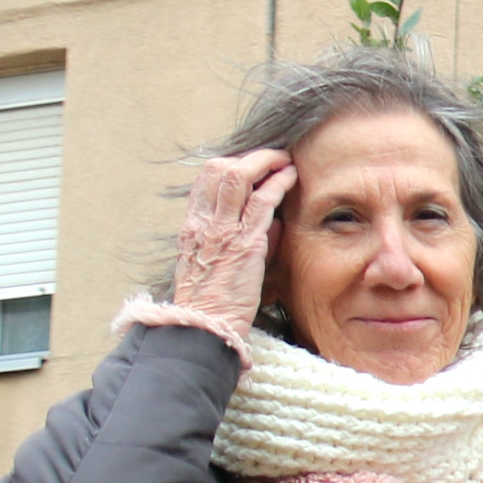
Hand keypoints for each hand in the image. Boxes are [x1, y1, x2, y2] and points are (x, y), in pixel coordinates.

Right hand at [170, 146, 295, 334]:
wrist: (204, 326)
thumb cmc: (214, 302)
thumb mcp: (216, 264)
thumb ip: (241, 238)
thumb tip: (271, 221)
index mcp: (192, 225)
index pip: (206, 179)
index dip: (230, 164)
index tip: (251, 165)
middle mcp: (204, 222)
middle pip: (218, 169)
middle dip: (248, 157)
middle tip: (271, 157)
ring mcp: (222, 231)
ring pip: (238, 177)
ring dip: (265, 162)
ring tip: (284, 160)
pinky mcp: (244, 244)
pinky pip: (261, 202)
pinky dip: (277, 183)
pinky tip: (290, 177)